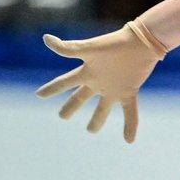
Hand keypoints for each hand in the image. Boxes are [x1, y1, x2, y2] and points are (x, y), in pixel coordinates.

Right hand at [34, 27, 158, 140]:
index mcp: (87, 72)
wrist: (139, 42)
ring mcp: (114, 88)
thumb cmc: (113, 43)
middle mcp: (98, 82)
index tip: (39, 95)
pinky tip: (129, 141)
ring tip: (91, 130)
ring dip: (98, 120)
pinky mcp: (129, 92)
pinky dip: (131, 126)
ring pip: (103, 108)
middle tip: (63, 116)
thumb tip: (46, 38)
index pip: (64, 82)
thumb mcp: (88, 48)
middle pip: (80, 97)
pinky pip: (130, 113)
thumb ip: (67, 48)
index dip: (52, 89)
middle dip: (71, 106)